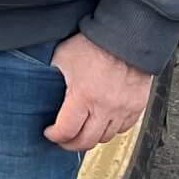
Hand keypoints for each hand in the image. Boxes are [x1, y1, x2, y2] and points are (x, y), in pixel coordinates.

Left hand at [44, 33, 153, 152]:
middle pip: (86, 141)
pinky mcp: (137, 106)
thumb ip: (52, 77)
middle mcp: (105, 106)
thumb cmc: (94, 43)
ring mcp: (123, 108)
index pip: (66, 131)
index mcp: (84, 95)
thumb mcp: (62, 57)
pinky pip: (124, 129)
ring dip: (91, 137)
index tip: (50, 132)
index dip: (54, 136)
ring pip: (105, 137)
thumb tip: (41, 88)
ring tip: (82, 131)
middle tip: (64, 140)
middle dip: (71, 144)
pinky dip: (111, 130)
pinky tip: (102, 123)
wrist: (126, 35)